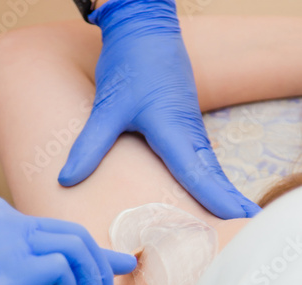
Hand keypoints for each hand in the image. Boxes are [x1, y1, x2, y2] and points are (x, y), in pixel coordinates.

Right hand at [0, 197, 135, 284]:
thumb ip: (60, 277)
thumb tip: (110, 274)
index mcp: (2, 218)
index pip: (62, 231)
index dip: (95, 252)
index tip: (121, 265)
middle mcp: (7, 219)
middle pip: (77, 235)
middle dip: (101, 270)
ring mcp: (9, 239)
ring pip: (78, 246)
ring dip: (91, 284)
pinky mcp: (13, 264)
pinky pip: (62, 270)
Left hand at [59, 0, 260, 218]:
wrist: (144, 28)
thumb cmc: (129, 65)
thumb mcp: (106, 108)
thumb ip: (89, 146)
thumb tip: (66, 180)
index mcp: (172, 128)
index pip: (196, 172)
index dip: (214, 198)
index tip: (236, 218)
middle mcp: (188, 131)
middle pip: (212, 174)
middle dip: (230, 201)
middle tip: (249, 225)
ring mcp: (191, 127)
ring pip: (210, 166)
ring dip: (224, 191)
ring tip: (239, 216)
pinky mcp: (187, 124)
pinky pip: (203, 158)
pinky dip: (211, 178)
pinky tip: (213, 191)